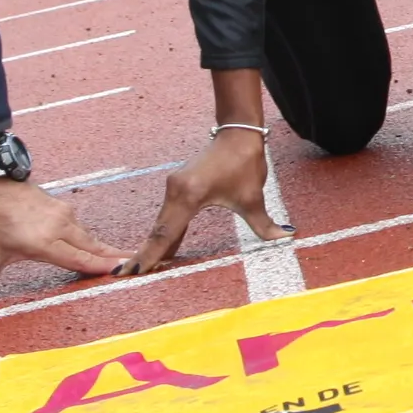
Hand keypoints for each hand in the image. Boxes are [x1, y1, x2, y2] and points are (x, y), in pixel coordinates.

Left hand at [0, 176, 130, 309]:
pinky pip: (82, 229)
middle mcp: (59, 228)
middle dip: (114, 260)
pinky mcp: (63, 209)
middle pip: (93, 249)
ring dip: (105, 251)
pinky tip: (101, 248)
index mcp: (43, 243)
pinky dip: (92, 241)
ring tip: (125, 261)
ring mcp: (63, 216)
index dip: (101, 268)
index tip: (123, 273)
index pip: (79, 260)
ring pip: (89, 238)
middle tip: (138, 268)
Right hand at [125, 124, 281, 274]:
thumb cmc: (244, 162)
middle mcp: (175, 191)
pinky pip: (168, 215)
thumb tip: (285, 237)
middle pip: (158, 230)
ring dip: (154, 245)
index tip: (133, 272)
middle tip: (127, 278)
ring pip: (161, 223)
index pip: (166, 233)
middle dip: (145, 255)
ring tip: (142, 270)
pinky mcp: (177, 186)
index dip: (151, 255)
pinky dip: (165, 233)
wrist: (238, 134)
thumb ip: (263, 223)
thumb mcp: (253, 197)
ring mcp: (174, 187)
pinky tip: (164, 252)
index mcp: (189, 195)